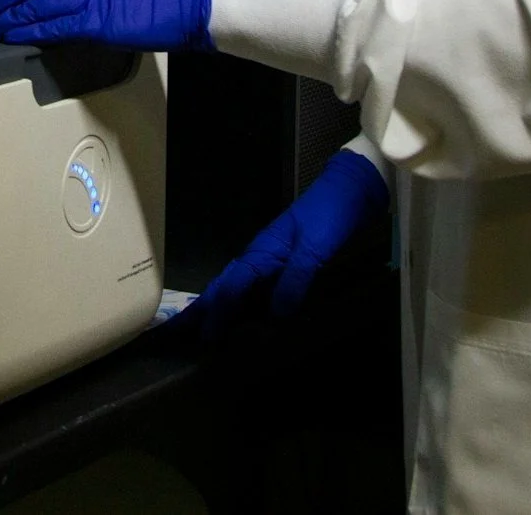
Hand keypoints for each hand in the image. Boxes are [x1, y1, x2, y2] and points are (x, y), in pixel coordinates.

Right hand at [184, 149, 389, 336]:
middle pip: (224, 286)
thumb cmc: (329, 217)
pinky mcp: (285, 263)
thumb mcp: (314, 249)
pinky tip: (243, 313)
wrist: (348, 193)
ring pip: (236, 287)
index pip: (232, 288)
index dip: (218, 313)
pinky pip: (254, 287)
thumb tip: (275, 314)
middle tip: (182, 330)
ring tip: (202, 326)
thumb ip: (295, 280)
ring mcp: (271, 260)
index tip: (206, 337)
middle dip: (202, 308)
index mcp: (261, 253)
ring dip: (218, 306)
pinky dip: (242, 302)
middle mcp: (260, 257)